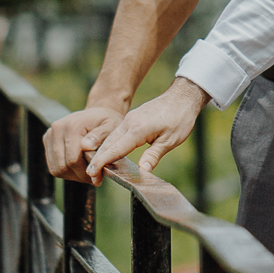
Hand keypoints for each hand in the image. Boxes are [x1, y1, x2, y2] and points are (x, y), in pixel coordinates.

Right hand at [43, 102, 125, 182]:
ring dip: (71, 175)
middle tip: (92, 177)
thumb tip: (86, 146)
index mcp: (72, 126)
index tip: (97, 177)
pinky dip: (65, 170)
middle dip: (78, 176)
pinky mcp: (47, 140)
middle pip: (62, 166)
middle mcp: (57, 129)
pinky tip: (78, 167)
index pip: (73, 160)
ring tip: (85, 172)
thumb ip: (100, 137)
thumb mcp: (110, 127)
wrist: (97, 114)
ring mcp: (50, 134)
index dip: (85, 172)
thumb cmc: (107, 123)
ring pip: (55, 168)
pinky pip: (52, 165)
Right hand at [85, 78, 208, 181]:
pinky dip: (110, 145)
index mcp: (138, 129)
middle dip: (98, 160)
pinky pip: (116, 134)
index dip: (102, 162)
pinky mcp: (132, 118)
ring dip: (102, 152)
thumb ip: (154, 155)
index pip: (115, 149)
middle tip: (91, 175)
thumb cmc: (179, 118)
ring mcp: (129, 119)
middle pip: (108, 144)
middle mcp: (129, 123)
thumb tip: (143, 172)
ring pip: (110, 138)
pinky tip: (108, 154)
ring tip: (96, 168)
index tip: (92, 173)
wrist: (182, 97)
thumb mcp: (171, 140)